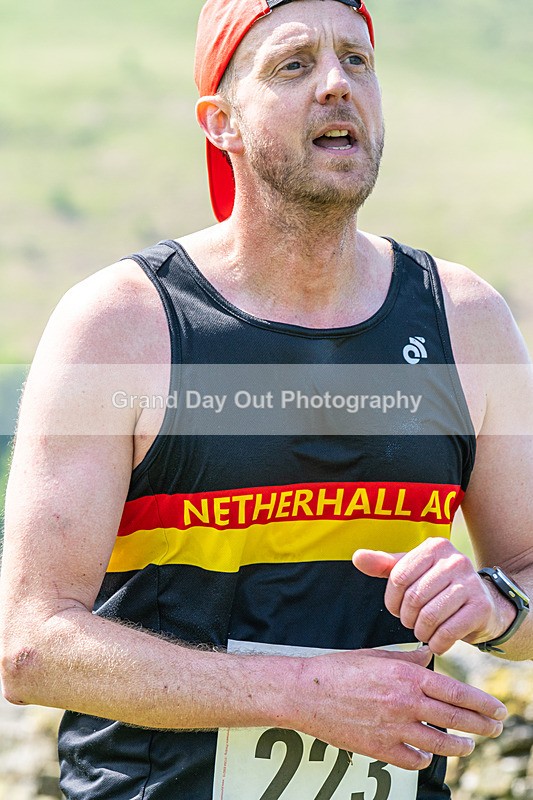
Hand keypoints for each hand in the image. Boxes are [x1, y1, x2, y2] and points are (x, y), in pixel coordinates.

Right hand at [292, 646, 505, 770]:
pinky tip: (428, 755)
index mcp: (407, 677)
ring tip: (468, 746)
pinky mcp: (379, 749)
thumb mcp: (377, 656)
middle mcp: (405, 704)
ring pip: (439, 744)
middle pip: (455, 719)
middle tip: (495, 728)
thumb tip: (428, 655)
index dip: (481, 703)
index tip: (497, 709)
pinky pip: (412, 759)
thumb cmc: (340, 669)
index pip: (456, 692)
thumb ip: (406, 658)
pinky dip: (424, 758)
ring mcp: (393, 729)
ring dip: (458, 746)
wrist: (307, 692)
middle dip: (480, 726)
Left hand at [352, 538, 515, 654]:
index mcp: (435, 547)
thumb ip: (384, 565)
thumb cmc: (438, 588)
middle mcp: (455, 560)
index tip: (396, 609)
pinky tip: (437, 642)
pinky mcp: (481, 607)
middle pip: (414, 597)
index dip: (392, 600)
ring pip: (430, 615)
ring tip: (423, 632)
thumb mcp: (412, 572)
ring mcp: (471, 583)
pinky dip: (437, 643)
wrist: (483, 606)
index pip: (399, 576)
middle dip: (406, 618)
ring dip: (421, 632)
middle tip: (411, 623)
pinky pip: (448, 631)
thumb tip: (357, 557)